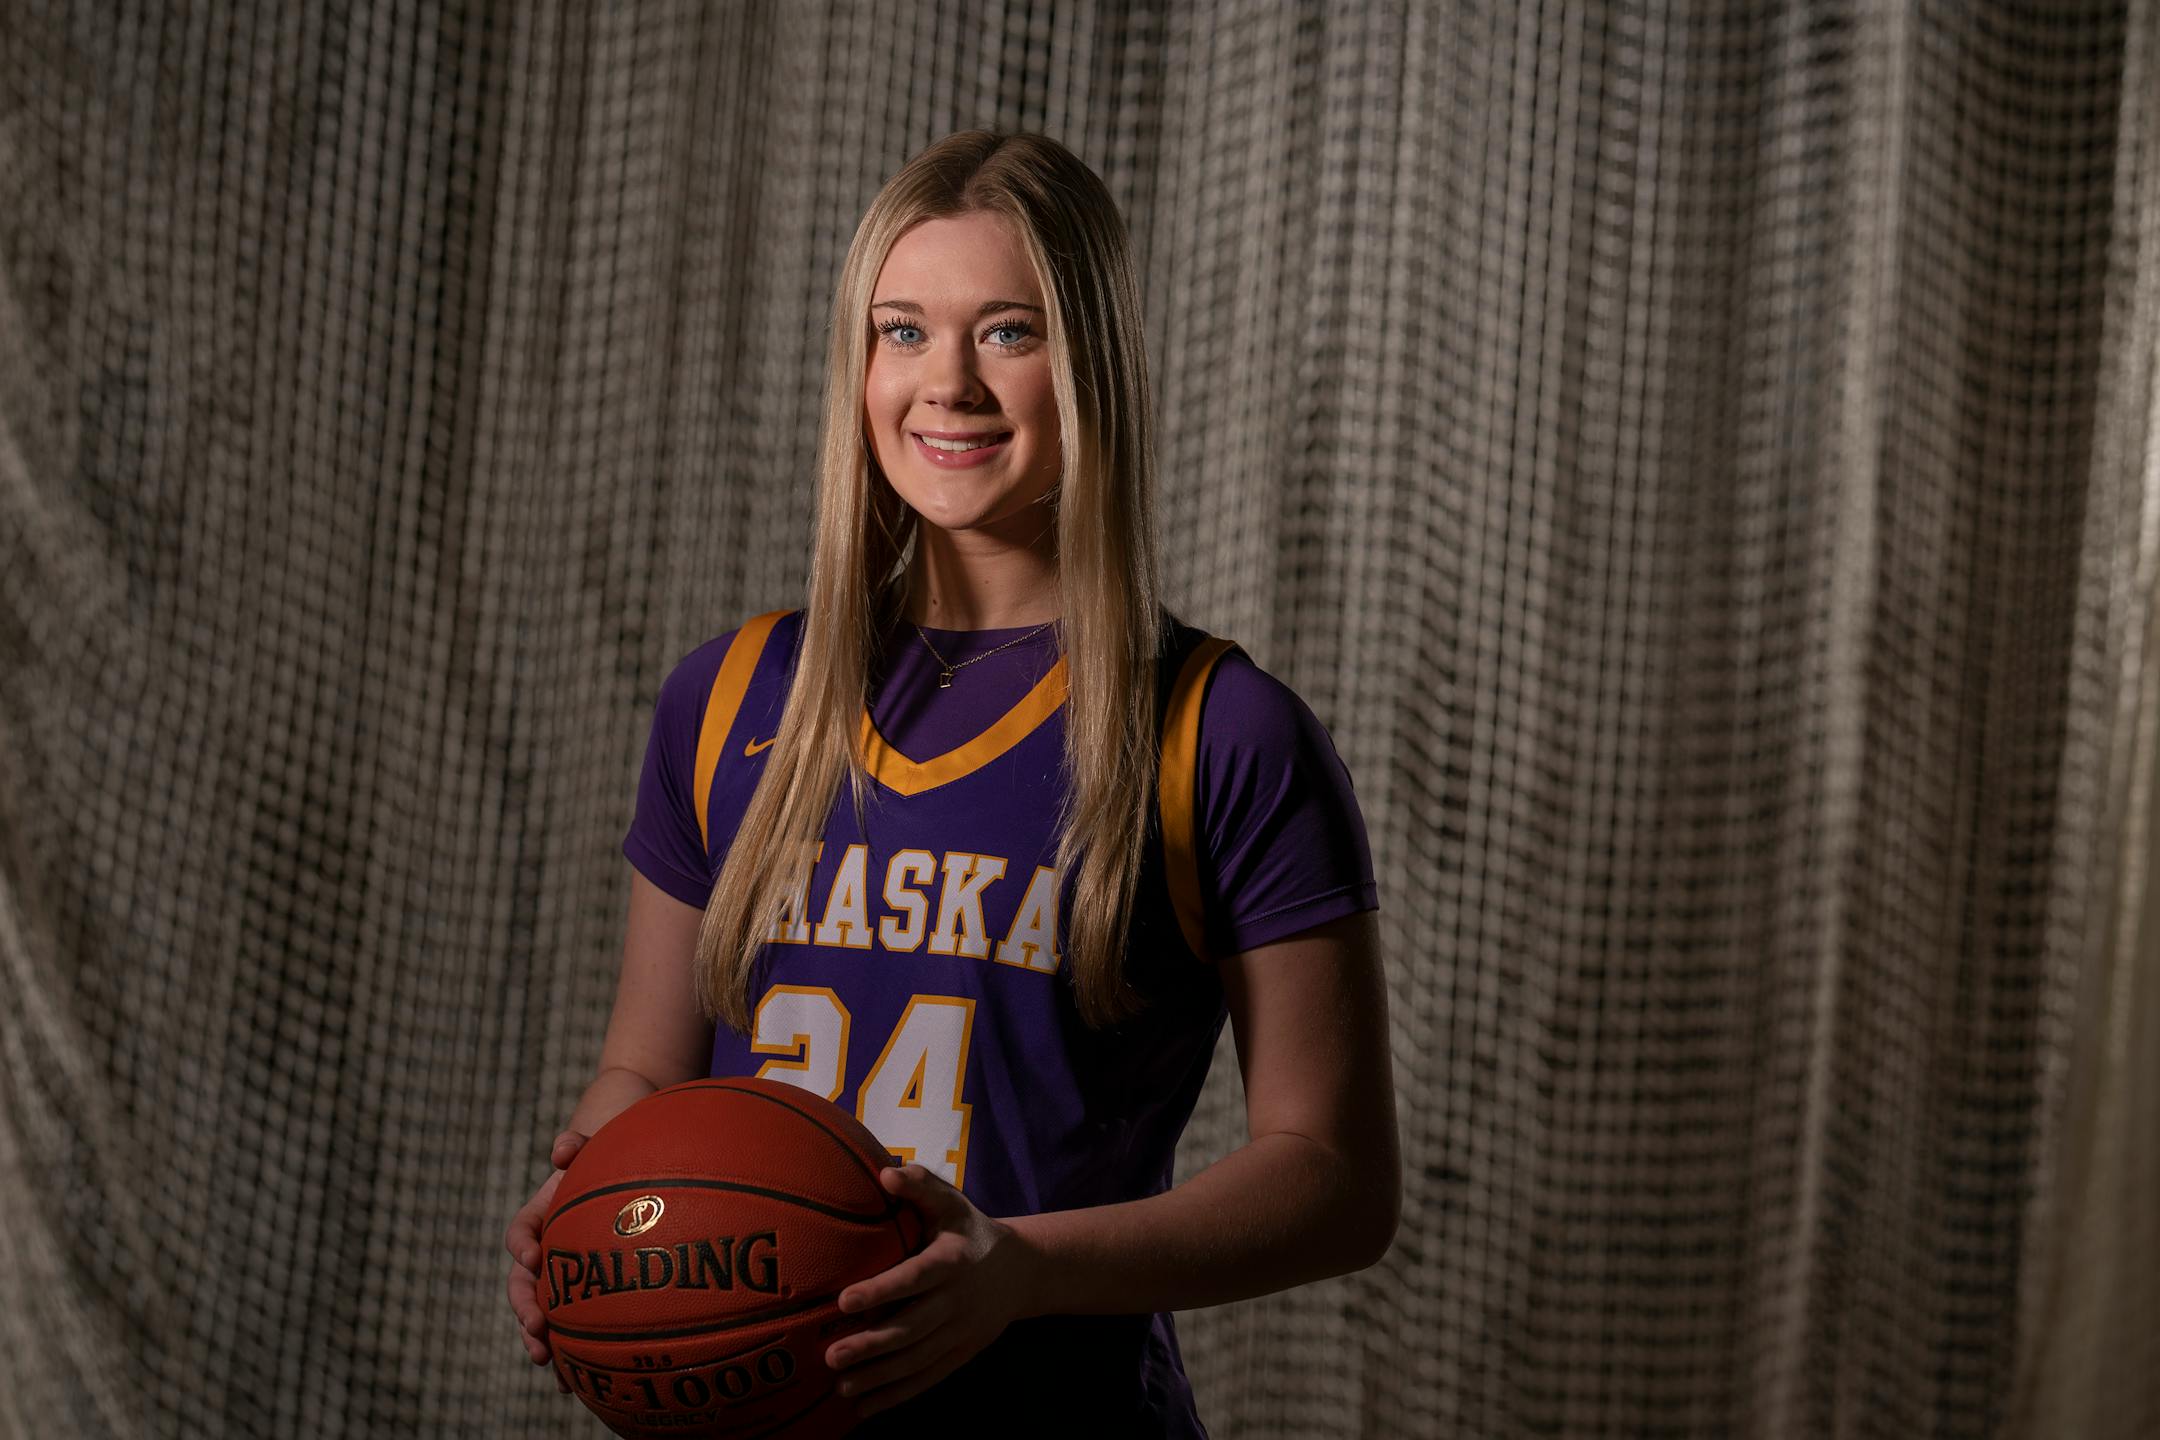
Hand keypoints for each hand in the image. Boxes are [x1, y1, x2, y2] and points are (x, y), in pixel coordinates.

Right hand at [503, 1130, 587, 1389]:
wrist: (623, 1173)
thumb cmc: (606, 1160)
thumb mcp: (592, 1148)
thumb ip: (575, 1145)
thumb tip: (562, 1150)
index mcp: (540, 1217)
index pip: (520, 1233)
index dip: (522, 1245)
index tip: (533, 1256)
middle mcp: (544, 1250)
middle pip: (522, 1283)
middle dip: (524, 1307)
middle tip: (537, 1327)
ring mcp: (559, 1275)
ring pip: (538, 1310)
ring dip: (537, 1336)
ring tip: (545, 1359)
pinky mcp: (578, 1296)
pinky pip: (567, 1326)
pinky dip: (566, 1352)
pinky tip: (572, 1382)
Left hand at [822, 1164, 1040, 1419]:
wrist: (1023, 1271)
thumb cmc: (971, 1231)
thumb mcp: (952, 1202)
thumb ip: (920, 1186)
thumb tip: (885, 1174)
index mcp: (952, 1261)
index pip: (915, 1278)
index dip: (882, 1290)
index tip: (846, 1300)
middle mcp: (957, 1300)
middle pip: (912, 1327)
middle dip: (871, 1345)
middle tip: (832, 1356)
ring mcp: (961, 1332)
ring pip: (917, 1359)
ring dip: (879, 1376)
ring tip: (843, 1386)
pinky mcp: (962, 1353)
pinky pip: (928, 1378)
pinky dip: (898, 1395)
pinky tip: (866, 1407)